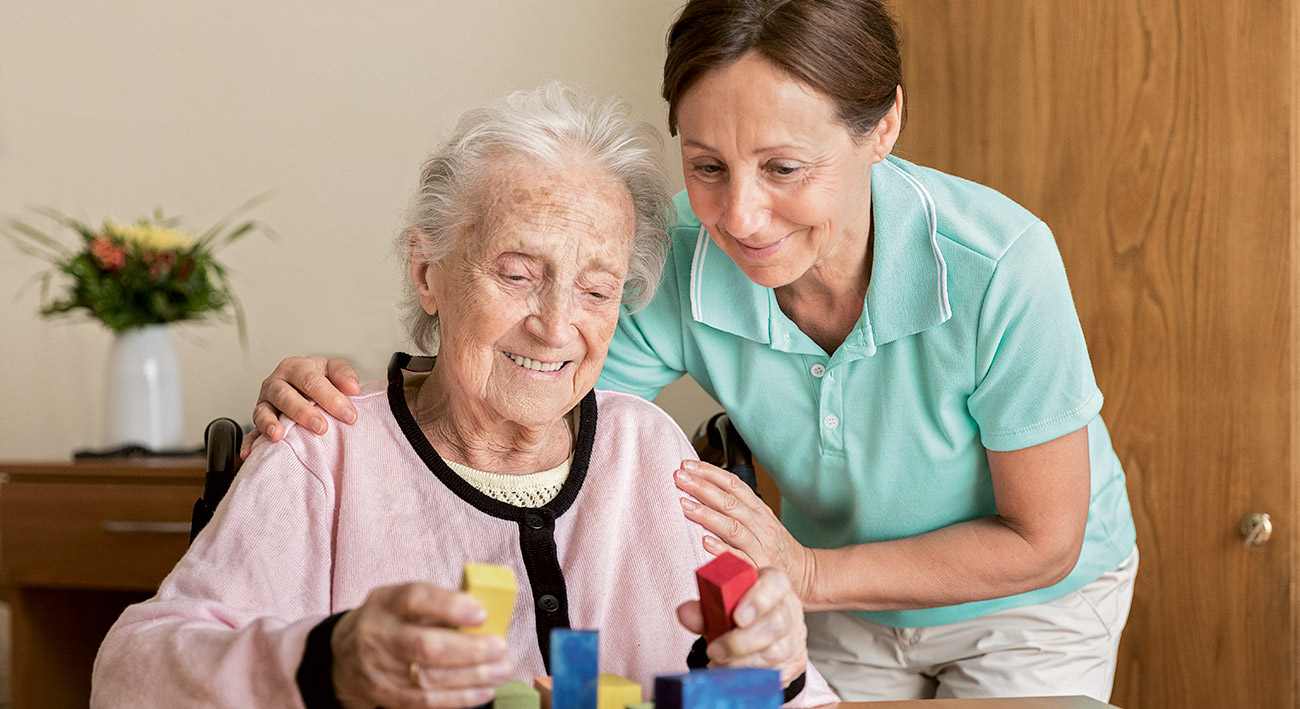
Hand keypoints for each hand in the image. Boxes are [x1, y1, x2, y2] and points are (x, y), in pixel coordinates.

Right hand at [241, 356, 361, 458]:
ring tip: (278, 436)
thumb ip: (344, 375)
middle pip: (285, 395)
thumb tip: (352, 388)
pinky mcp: (259, 421)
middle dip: (303, 412)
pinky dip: (250, 443)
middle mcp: (276, 383)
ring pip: (263, 412)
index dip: (330, 397)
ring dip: (270, 424)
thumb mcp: (333, 369)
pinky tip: (250, 453)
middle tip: (321, 427)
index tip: (349, 415)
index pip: (311, 380)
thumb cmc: (320, 379)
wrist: (306, 387)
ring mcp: (264, 403)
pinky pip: (251, 433)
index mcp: (296, 367)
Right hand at [331, 582, 512, 708]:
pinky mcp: (386, 696)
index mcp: (385, 603)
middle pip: (424, 646)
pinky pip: (425, 702)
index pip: (415, 599)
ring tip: (502, 670)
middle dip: (468, 649)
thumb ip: (437, 604)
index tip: (481, 613)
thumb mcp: (401, 602)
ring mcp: (379, 670)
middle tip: (499, 647)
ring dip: (472, 677)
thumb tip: (485, 613)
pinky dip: (459, 698)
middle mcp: (378, 635)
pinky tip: (484, 690)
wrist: (343, 657)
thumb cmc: (389, 621)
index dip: (449, 606)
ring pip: (428, 678)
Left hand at [674, 460, 816, 603]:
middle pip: (730, 502)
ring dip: (707, 515)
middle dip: (702, 488)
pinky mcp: (758, 569)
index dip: (711, 473)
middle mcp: (760, 525)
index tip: (688, 465)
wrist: (804, 573)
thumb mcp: (761, 520)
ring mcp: (760, 547)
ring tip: (684, 505)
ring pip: (732, 527)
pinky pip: (739, 558)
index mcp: (759, 510)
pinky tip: (705, 542)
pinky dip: (722, 549)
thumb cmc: (775, 546)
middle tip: (679, 478)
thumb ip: (737, 506)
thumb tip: (703, 489)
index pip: (734, 485)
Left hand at [676, 567, 808, 685]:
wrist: (762, 632)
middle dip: (741, 642)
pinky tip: (732, 675)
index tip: (738, 618)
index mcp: (772, 584)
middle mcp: (788, 609)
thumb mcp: (721, 605)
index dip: (758, 600)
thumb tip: (685, 613)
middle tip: (714, 651)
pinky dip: (749, 676)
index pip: (775, 584)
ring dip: (741, 662)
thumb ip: (703, 608)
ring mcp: (793, 638)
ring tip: (717, 664)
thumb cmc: (739, 612)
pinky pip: (775, 673)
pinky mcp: (793, 663)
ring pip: (775, 653)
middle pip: (775, 624)